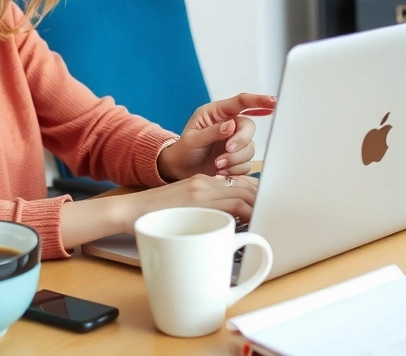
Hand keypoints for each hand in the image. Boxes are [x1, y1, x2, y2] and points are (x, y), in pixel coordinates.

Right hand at [121, 174, 258, 230]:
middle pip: (247, 187)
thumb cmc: (154, 214)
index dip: (258, 195)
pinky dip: (247, 213)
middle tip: (275, 215)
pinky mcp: (197, 199)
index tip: (268, 207)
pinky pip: (232, 205)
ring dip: (259, 207)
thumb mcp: (183, 207)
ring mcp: (202, 189)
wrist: (130, 210)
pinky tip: (254, 223)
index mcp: (203, 183)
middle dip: (264, 202)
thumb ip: (205, 209)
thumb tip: (227, 224)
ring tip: (269, 220)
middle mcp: (206, 182)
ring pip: (243, 194)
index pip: (240, 184)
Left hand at [157, 93, 275, 181]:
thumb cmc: (183, 150)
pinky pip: (247, 163)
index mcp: (217, 113)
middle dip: (240, 141)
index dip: (258, 100)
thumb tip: (231, 125)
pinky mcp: (237, 158)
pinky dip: (235, 169)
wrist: (181, 169)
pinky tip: (221, 172)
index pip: (241, 102)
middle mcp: (229, 125)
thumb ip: (212, 132)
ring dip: (235, 159)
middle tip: (227, 151)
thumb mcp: (192, 139)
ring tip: (217, 166)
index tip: (273, 101)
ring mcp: (235, 142)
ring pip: (250, 148)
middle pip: (249, 127)